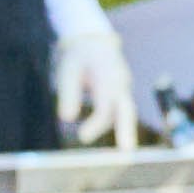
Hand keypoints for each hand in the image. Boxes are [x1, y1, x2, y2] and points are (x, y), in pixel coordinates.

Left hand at [52, 24, 134, 148]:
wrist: (93, 41)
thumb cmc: (78, 57)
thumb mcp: (68, 71)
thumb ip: (68, 94)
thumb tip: (66, 118)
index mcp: (108, 77)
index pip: (105, 107)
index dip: (95, 124)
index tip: (82, 137)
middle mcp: (120, 83)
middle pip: (126, 111)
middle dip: (127, 131)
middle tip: (127, 151)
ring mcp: (123, 88)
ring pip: (124, 112)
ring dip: (123, 130)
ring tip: (121, 149)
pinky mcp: (121, 93)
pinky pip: (120, 110)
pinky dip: (116, 123)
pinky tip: (110, 136)